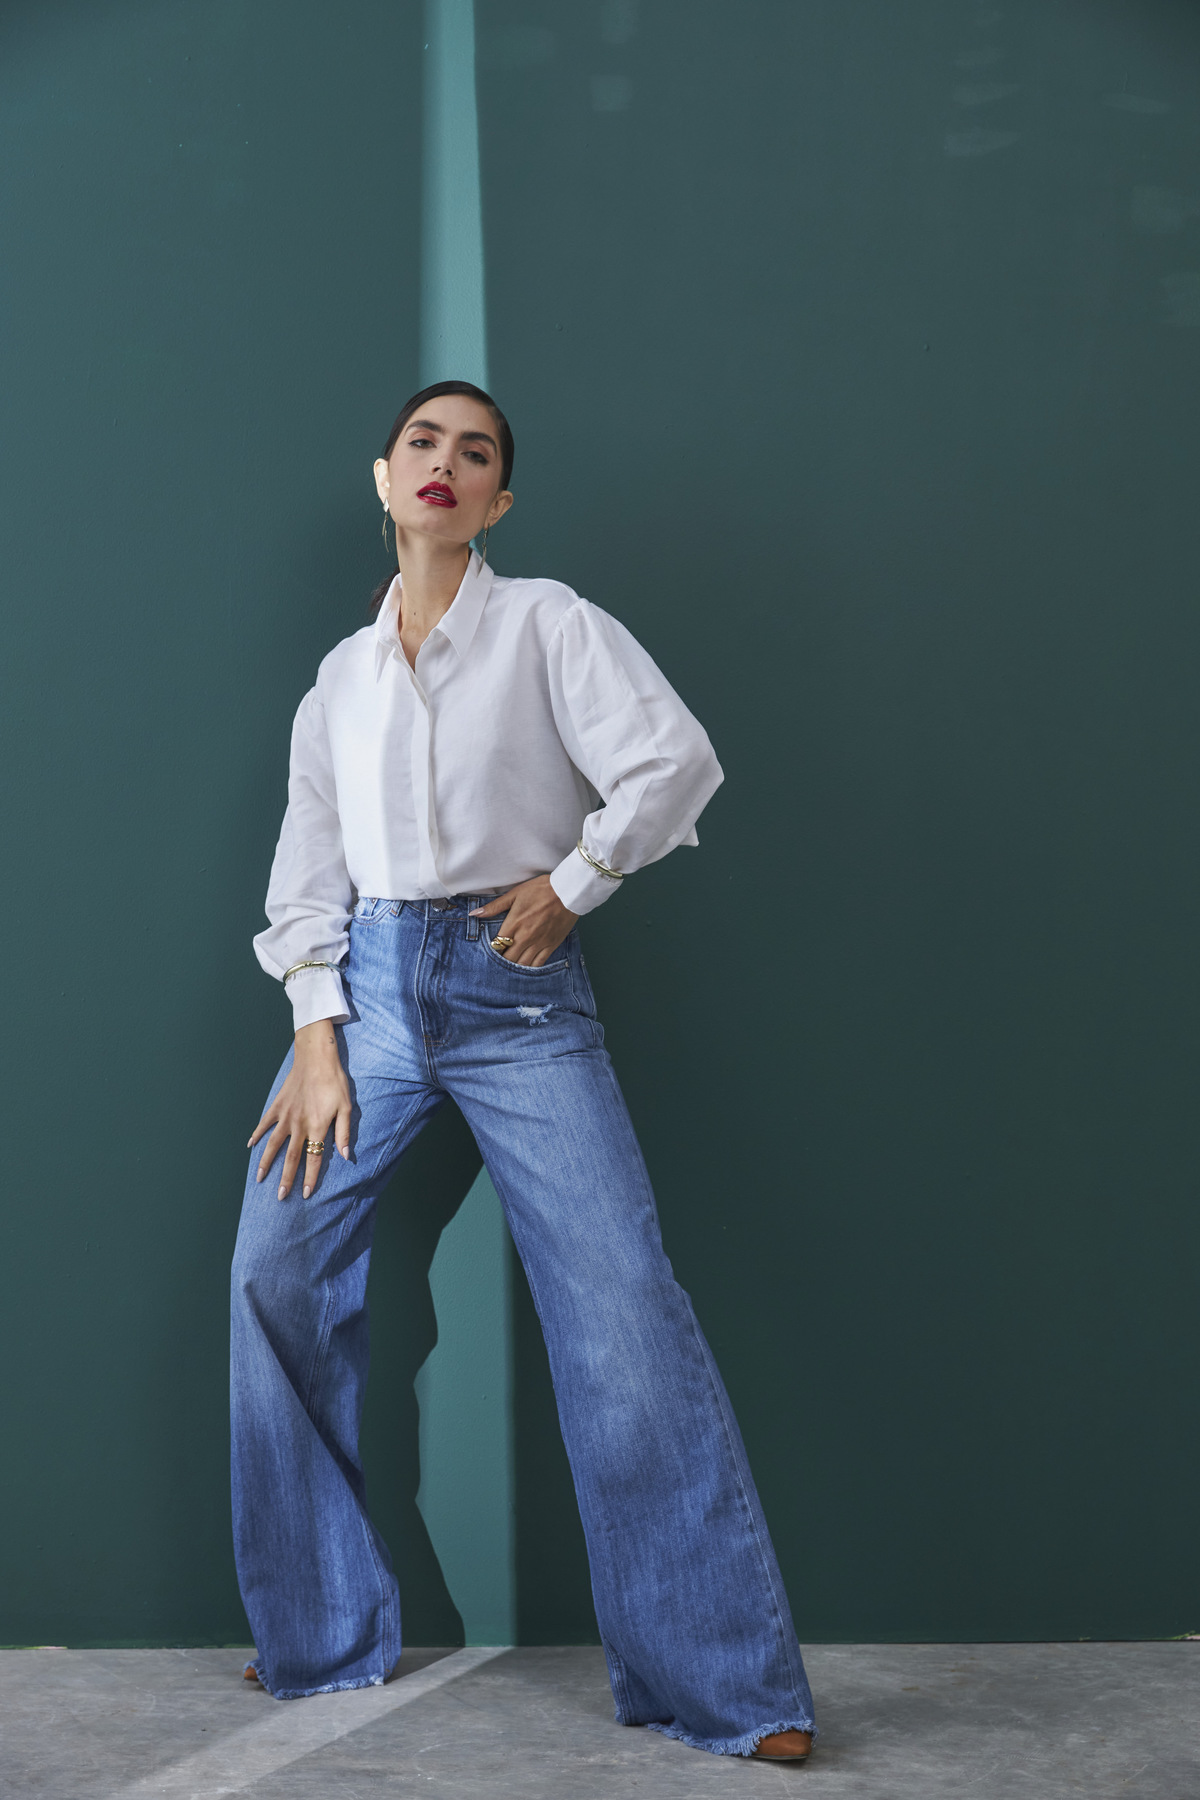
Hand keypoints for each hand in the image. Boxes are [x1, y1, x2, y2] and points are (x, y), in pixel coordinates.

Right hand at [248, 1020, 352, 1200]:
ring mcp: (285, 1116)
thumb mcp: (346, 1107)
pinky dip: (256, 1134)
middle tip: (280, 1197)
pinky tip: (250, 1146)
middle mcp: (299, 1125)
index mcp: (317, 1127)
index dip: (310, 1178)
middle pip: (291, 1158)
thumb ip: (344, 1133)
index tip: (305, 1194)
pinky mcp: (277, 1105)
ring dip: (266, 1163)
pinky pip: (265, 1123)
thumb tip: (346, 1156)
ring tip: (260, 1179)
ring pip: (273, 1145)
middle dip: (286, 1179)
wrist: (316, 1058)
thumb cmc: (335, 1082)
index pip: (314, 1158)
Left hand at [470, 875, 578, 965]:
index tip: (492, 948)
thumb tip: (475, 913)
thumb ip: (494, 906)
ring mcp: (539, 943)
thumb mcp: (515, 894)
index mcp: (514, 923)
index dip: (493, 949)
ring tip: (511, 965)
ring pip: (522, 964)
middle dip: (502, 960)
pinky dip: (530, 967)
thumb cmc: (541, 889)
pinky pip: (538, 963)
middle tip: (500, 959)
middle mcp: (525, 936)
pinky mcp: (551, 945)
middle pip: (508, 958)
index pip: (497, 945)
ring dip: (514, 966)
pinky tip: (526, 966)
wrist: (567, 891)